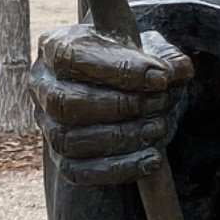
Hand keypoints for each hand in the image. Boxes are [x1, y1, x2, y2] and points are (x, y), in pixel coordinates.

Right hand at [29, 24, 192, 183]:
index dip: (117, 69)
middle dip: (120, 106)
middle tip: (160, 104)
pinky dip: (117, 169)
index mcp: (55, 47)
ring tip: (157, 129)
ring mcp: (48, 125)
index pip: (72, 57)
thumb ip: (167, 58)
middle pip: (65, 102)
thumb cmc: (135, 67)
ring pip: (69, 140)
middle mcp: (42, 86)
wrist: (131, 95)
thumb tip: (176, 70)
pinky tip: (151, 159)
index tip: (160, 77)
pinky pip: (78, 172)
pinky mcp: (61, 158)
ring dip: (120, 137)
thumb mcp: (152, 53)